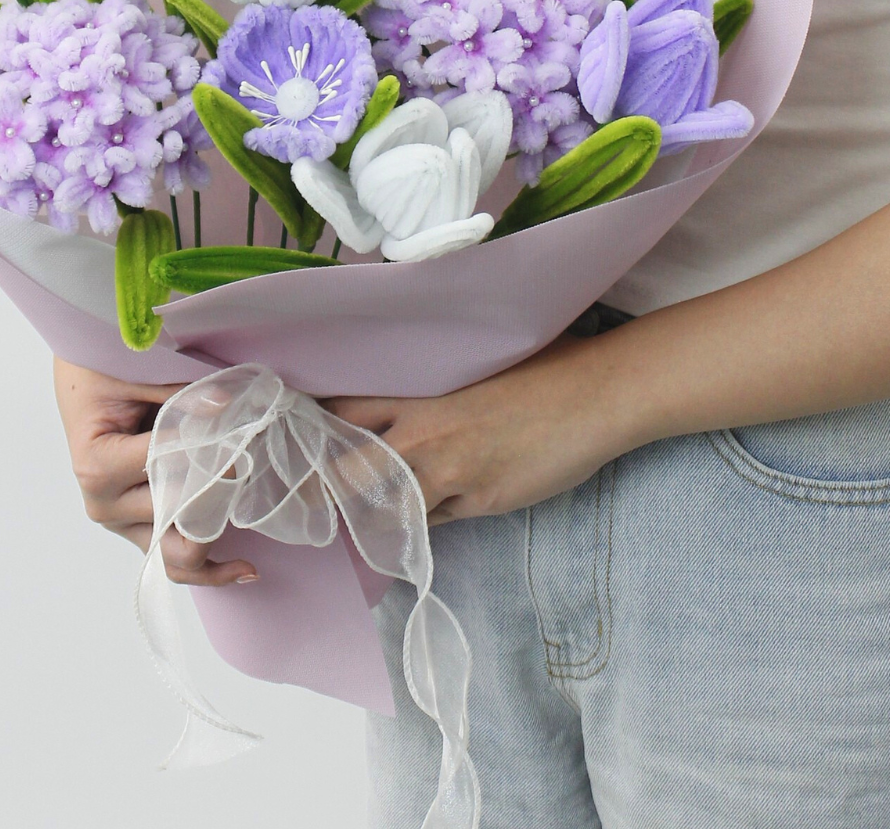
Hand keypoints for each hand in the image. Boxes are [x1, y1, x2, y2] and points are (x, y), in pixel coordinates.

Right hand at [52, 358, 257, 586]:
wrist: (81, 381)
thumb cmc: (101, 374)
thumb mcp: (137, 374)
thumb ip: (181, 395)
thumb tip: (228, 406)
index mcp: (97, 466)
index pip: (164, 466)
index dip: (205, 453)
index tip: (237, 437)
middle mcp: (105, 505)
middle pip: (175, 513)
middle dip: (215, 488)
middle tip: (245, 460)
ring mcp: (122, 522)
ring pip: (177, 551)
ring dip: (216, 526)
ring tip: (244, 503)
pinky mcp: (140, 528)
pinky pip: (174, 560)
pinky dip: (211, 569)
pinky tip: (246, 569)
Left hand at [325, 333, 630, 524]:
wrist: (593, 395)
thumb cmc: (541, 365)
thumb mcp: (473, 360)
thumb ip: (432, 378)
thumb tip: (407, 386)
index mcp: (417, 393)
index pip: (344, 411)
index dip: (315, 428)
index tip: (295, 438)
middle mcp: (423, 435)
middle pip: (348, 470)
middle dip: (320, 489)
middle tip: (297, 501)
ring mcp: (450, 474)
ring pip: (387, 508)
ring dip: (367, 516)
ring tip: (342, 525)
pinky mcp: (480, 502)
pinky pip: (433, 524)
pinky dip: (417, 528)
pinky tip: (405, 530)